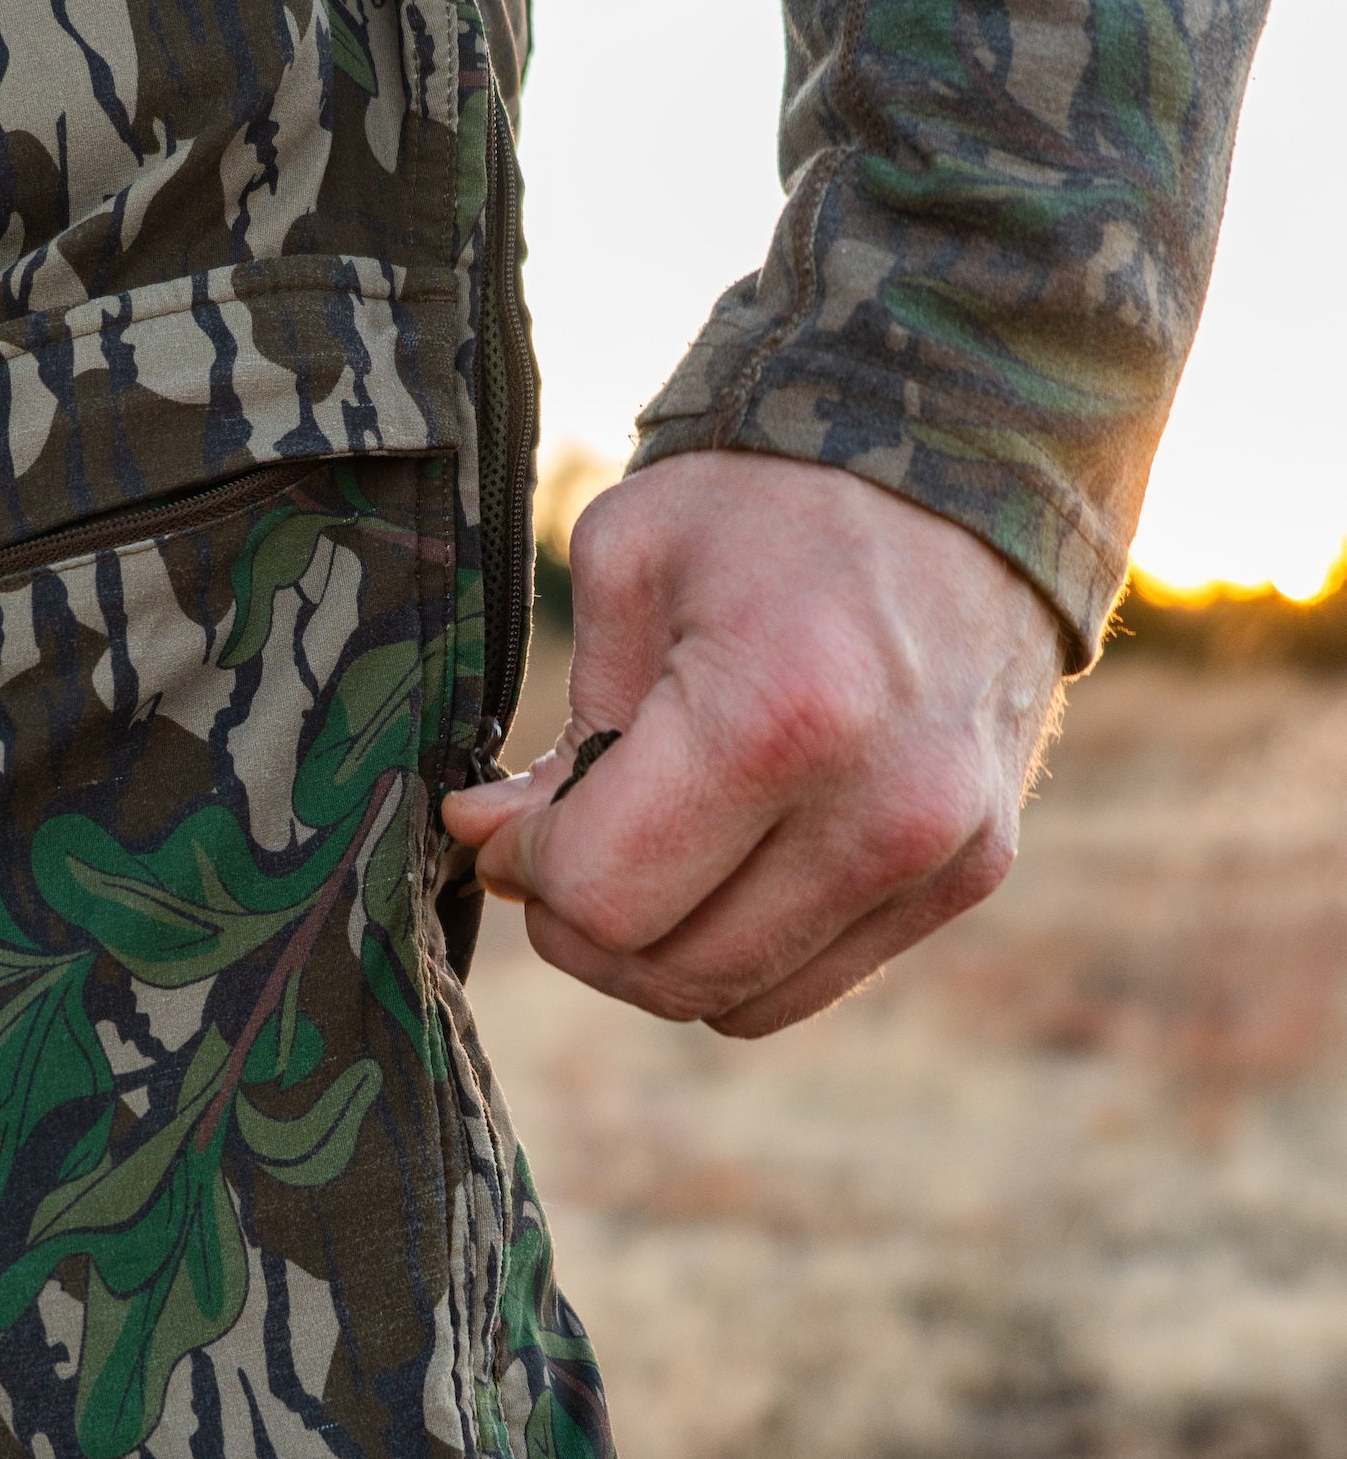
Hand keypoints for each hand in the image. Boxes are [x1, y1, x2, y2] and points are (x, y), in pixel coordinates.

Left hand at [442, 451, 1066, 1035]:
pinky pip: (810, 982)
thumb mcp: (627, 567)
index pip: (606, 895)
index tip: (512, 824)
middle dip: (582, 926)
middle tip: (556, 852)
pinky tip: (716, 864)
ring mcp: (941, 852)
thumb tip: (489, 844)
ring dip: (654, 953)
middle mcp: (882, 807)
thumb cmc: (765, 499)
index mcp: (779, 716)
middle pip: (669, 970)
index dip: (531, 870)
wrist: (960, 459)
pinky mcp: (969, 873)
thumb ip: (558, 735)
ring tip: (635, 856)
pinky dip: (737, 950)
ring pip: (735, 999)